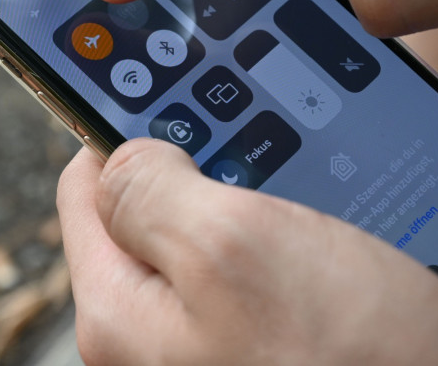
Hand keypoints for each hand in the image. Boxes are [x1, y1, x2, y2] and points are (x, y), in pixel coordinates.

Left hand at [57, 140, 437, 364]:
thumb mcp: (233, 248)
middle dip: (204, 170)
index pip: (86, 191)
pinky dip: (288, 242)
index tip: (175, 99)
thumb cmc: (352, 365)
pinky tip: (331, 237)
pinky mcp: (260, 349)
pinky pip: (257, 275)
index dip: (124, 132)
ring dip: (257, 205)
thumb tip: (117, 155)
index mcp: (119, 311)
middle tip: (263, 147)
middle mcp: (153, 337)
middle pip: (152, 213)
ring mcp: (207, 347)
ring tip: (310, 194)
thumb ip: (150, 192)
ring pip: (212, 240)